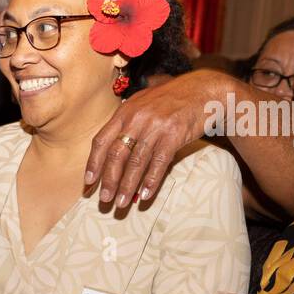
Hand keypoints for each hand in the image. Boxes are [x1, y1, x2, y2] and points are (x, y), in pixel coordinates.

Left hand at [86, 70, 234, 207]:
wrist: (204, 90)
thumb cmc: (171, 100)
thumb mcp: (143, 103)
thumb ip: (126, 122)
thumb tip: (109, 146)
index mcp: (124, 112)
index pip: (101, 140)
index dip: (93, 163)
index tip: (88, 182)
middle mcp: (137, 118)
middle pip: (116, 154)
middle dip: (108, 180)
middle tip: (104, 200)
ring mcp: (155, 126)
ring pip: (136, 162)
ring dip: (127, 186)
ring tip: (122, 203)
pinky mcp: (174, 135)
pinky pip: (159, 163)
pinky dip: (151, 181)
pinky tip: (145, 195)